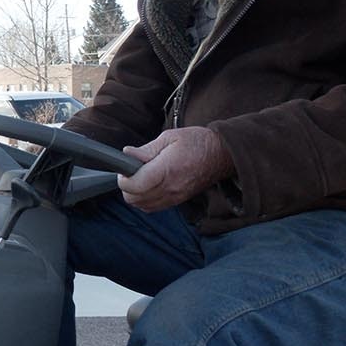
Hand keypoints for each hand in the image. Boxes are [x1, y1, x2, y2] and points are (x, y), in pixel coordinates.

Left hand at [117, 126, 233, 212]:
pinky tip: (149, 185)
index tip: (125, 168)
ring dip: (135, 194)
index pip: (135, 185)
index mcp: (166, 170)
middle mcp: (170, 187)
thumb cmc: (197, 142)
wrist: (222, 155)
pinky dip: (145, 199)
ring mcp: (175, 197)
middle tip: (131, 171)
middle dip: (127, 186)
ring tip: (141, 177)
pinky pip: (153, 207)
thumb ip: (146, 149)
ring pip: (142, 205)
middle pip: (134, 199)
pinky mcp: (178, 200)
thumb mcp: (169, 137)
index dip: (124, 179)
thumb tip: (127, 154)